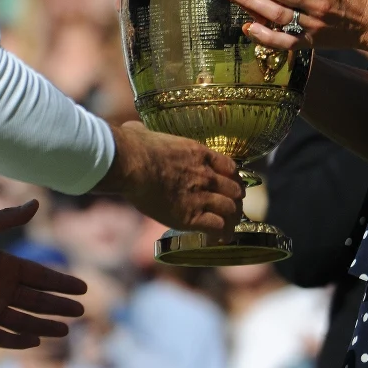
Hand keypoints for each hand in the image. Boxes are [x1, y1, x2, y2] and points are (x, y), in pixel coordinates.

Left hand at [0, 200, 86, 348]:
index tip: (82, 287)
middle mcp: (0, 288)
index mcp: (4, 265)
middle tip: (82, 310)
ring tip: (65, 329)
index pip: (40, 276)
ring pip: (23, 319)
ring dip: (44, 324)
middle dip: (59, 305)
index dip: (61, 281)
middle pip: (37, 299)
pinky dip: (16, 340)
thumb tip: (37, 203)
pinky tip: (34, 341)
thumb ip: (7, 217)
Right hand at [92, 122, 244, 239]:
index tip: (229, 184)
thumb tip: (134, 128)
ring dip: (231, 219)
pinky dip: (220, 234)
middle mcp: (206, 175)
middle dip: (235, 200)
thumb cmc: (134, 146)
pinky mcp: (191, 216)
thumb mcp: (146, 132)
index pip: (230, 167)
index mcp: (199, 154)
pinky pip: (217, 227)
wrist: (132, 164)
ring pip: (230, 210)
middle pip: (235, 190)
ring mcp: (201, 196)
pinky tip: (217, 239)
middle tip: (231, 207)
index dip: (232, 178)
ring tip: (228, 227)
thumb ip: (146, 132)